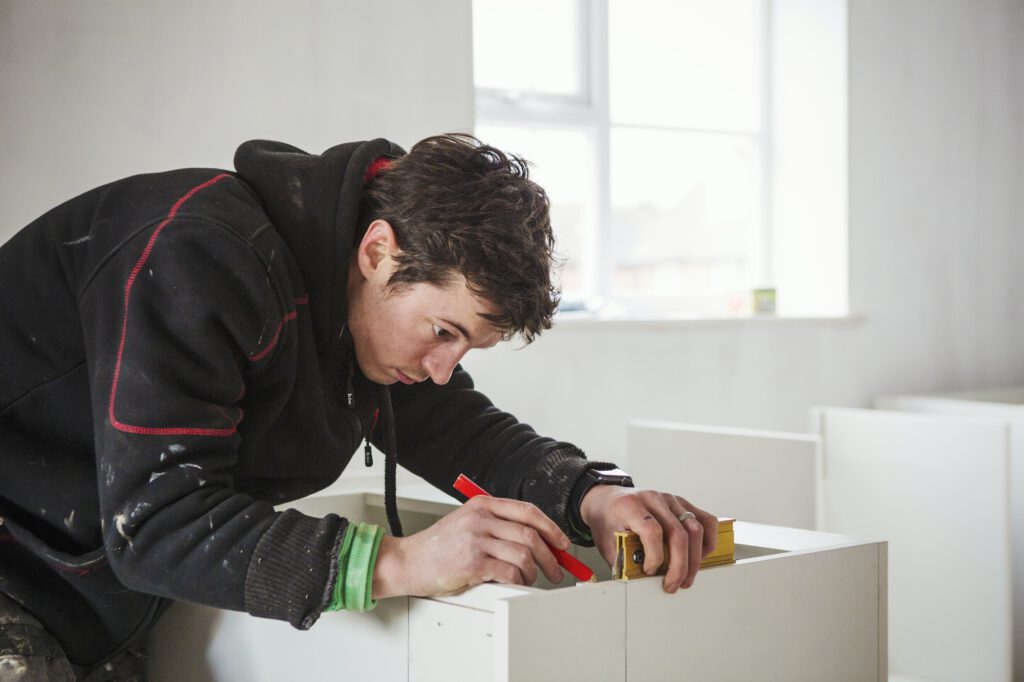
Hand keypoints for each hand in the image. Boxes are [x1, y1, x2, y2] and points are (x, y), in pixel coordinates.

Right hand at [371, 496, 570, 598]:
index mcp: (482, 505)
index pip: (527, 511)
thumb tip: (535, 540)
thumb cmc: (438, 547)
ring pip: (523, 554)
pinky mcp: (472, 563)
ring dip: (534, 571)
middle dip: (550, 555)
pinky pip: (509, 572)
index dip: (551, 528)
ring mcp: (476, 540)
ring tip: (532, 579)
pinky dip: (519, 580)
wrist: (408, 561)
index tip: (562, 543)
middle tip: (556, 569)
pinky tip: (516, 583)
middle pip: (530, 534)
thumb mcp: (466, 523)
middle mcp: (480, 518)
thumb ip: (495, 524)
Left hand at [580, 486, 717, 592]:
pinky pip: (705, 520)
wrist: (607, 500)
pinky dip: (707, 541)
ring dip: (694, 559)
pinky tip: (699, 557)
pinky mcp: (682, 503)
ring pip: (695, 528)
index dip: (655, 556)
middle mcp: (653, 499)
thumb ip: (623, 562)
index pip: (652, 531)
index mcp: (631, 506)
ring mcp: (670, 499)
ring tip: (686, 577)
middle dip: (679, 566)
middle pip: (678, 533)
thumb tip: (642, 584)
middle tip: (673, 585)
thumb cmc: (608, 521)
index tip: (650, 571)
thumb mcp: (607, 543)